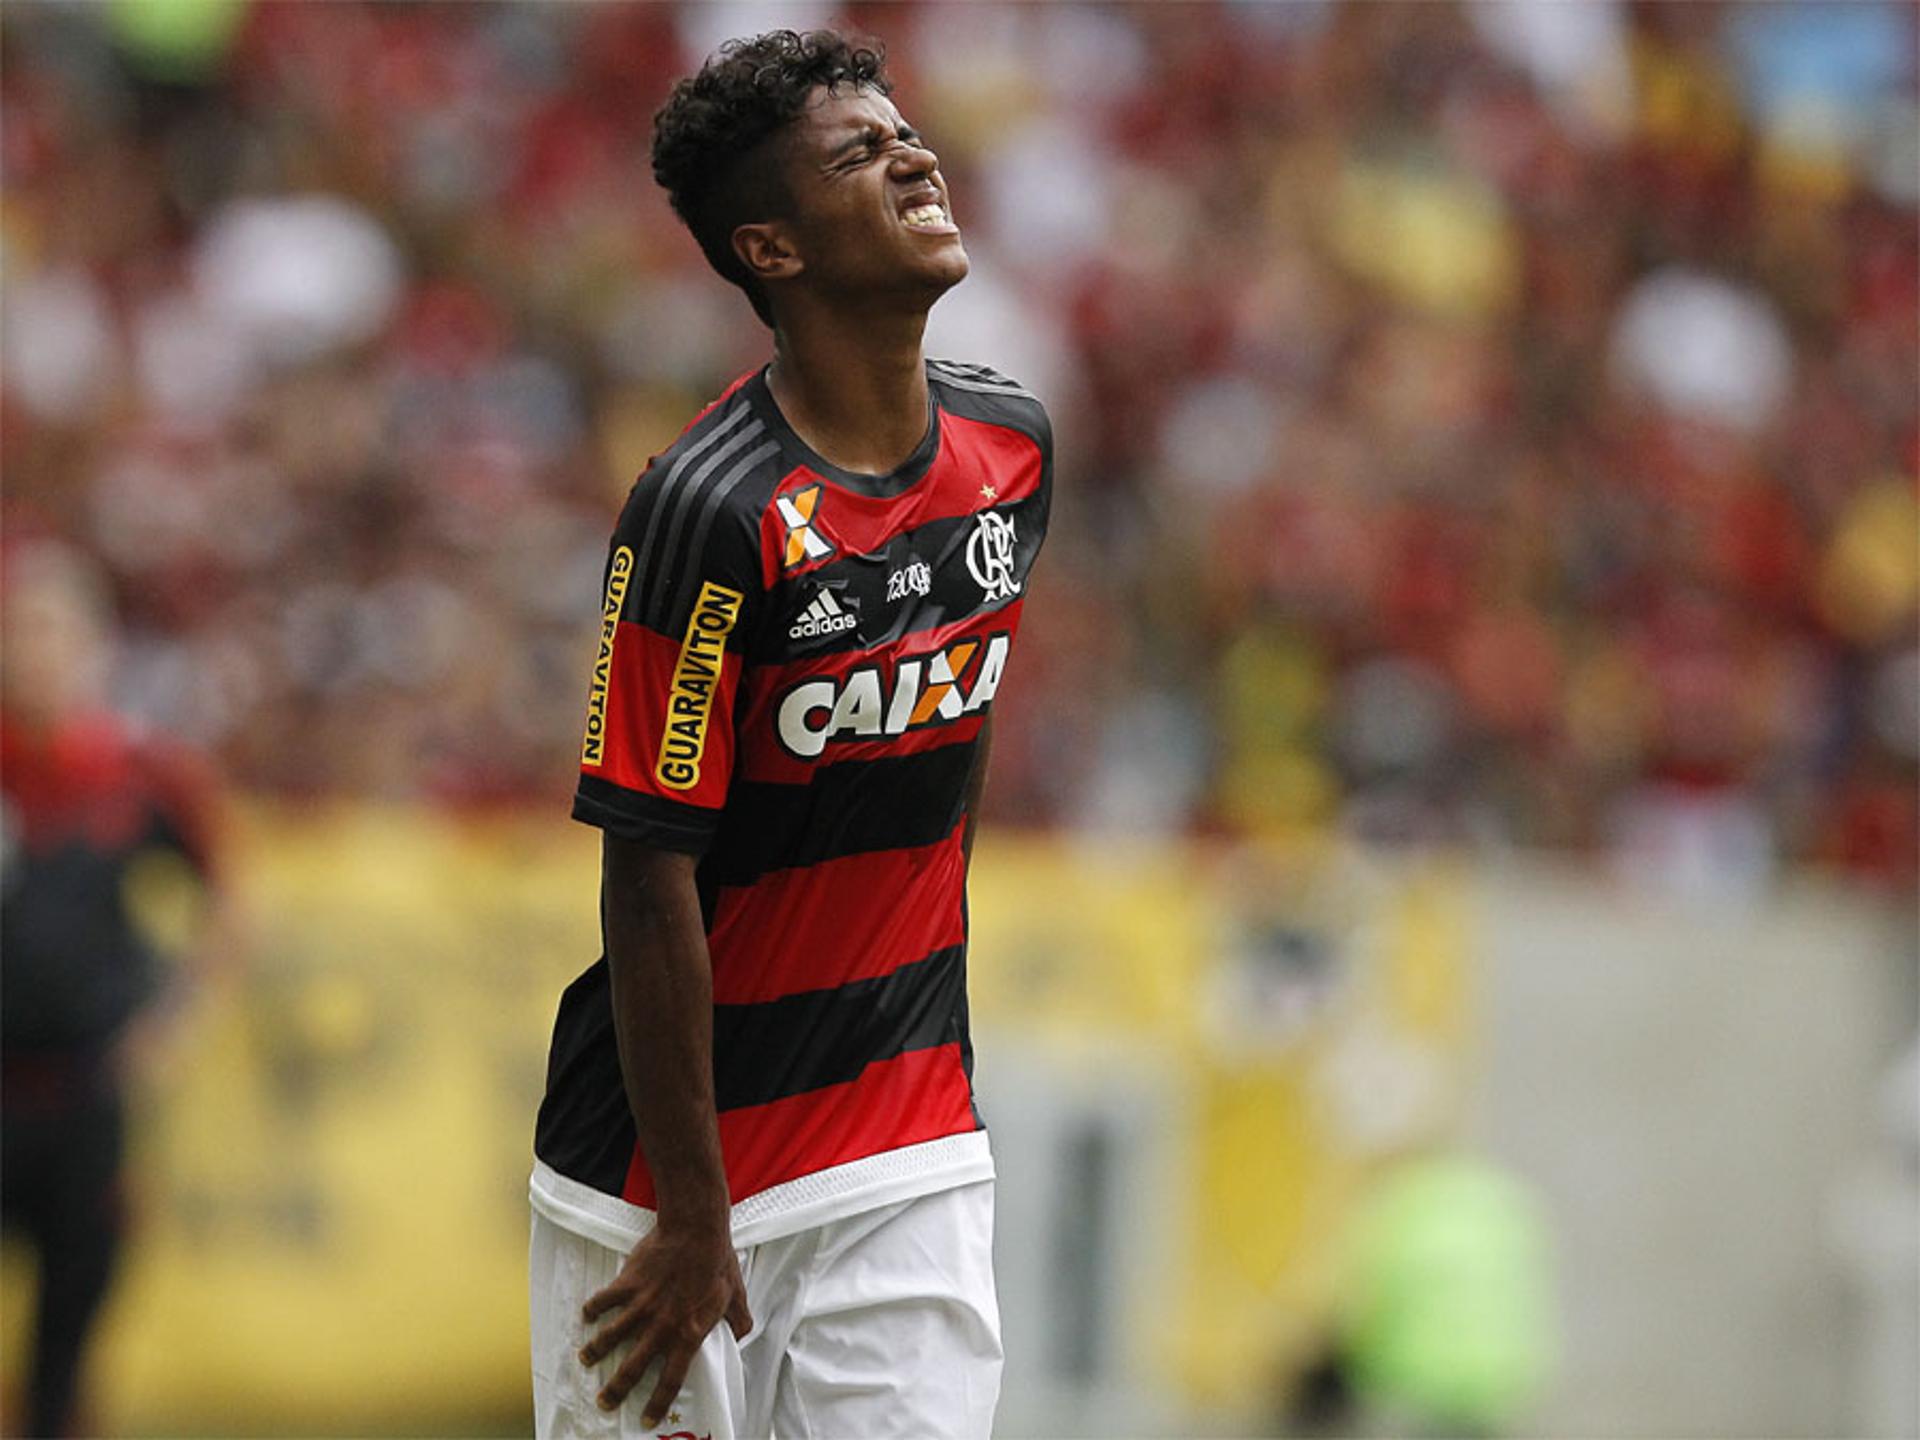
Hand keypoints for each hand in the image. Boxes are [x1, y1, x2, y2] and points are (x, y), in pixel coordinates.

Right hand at [579, 1218, 752, 1426]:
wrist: (697, 1231)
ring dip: (595, 1352)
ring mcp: (641, 1306)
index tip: (646, 1420)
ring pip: (610, 1338)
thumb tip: (741, 1337)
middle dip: (616, 1390)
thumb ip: (739, 1322)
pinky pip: (603, 1301)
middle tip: (604, 1402)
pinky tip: (587, 1315)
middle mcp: (661, 1327)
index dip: (657, 1404)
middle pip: (633, 1369)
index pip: (671, 1380)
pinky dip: (592, 1310)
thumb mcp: (736, 1297)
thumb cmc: (718, 1263)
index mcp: (688, 1334)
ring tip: (586, 1360)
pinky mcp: (628, 1284)